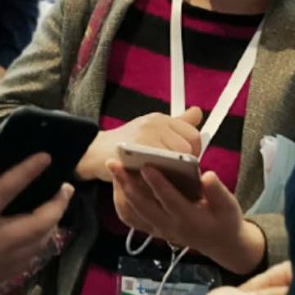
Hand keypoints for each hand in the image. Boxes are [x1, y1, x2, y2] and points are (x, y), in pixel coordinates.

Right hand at [0, 153, 73, 294]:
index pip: (8, 188)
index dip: (28, 170)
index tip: (46, 156)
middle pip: (40, 221)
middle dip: (58, 203)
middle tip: (65, 187)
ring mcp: (1, 261)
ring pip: (40, 241)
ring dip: (52, 222)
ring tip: (55, 208)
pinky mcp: (1, 276)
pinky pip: (31, 257)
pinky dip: (40, 242)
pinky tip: (37, 235)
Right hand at [75, 107, 203, 182]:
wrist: (95, 150)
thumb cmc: (127, 143)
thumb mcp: (153, 128)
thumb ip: (177, 123)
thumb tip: (199, 112)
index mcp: (161, 119)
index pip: (193, 134)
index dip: (194, 152)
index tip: (186, 163)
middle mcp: (154, 124)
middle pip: (187, 148)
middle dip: (187, 164)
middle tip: (177, 174)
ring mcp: (144, 137)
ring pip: (176, 159)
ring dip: (175, 172)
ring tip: (167, 178)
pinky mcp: (135, 153)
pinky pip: (159, 169)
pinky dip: (160, 179)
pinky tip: (155, 182)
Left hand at [107, 161, 265, 274]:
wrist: (221, 244)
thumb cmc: (225, 221)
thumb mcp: (229, 206)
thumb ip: (217, 192)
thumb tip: (207, 175)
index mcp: (190, 219)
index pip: (170, 200)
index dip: (157, 183)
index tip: (145, 166)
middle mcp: (170, 226)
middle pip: (144, 205)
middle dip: (128, 183)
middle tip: (115, 162)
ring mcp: (160, 230)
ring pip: (135, 211)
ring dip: (122, 189)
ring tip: (113, 168)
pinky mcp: (154, 230)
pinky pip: (133, 218)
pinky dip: (122, 202)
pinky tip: (116, 184)